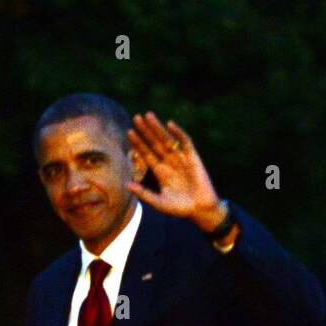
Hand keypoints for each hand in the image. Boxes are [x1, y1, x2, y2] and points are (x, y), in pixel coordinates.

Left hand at [125, 112, 225, 231]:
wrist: (200, 210)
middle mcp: (169, 162)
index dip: (138, 144)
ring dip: (158, 128)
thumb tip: (126, 184)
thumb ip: (143, 193)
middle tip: (136, 118)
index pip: (146, 154)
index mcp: (160, 171)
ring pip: (167, 139)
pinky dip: (178, 133)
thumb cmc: (179, 208)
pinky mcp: (193, 157)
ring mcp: (180, 158)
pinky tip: (170, 124)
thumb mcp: (159, 203)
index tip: (129, 132)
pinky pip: (185, 142)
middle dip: (146, 131)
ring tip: (148, 116)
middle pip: (154, 143)